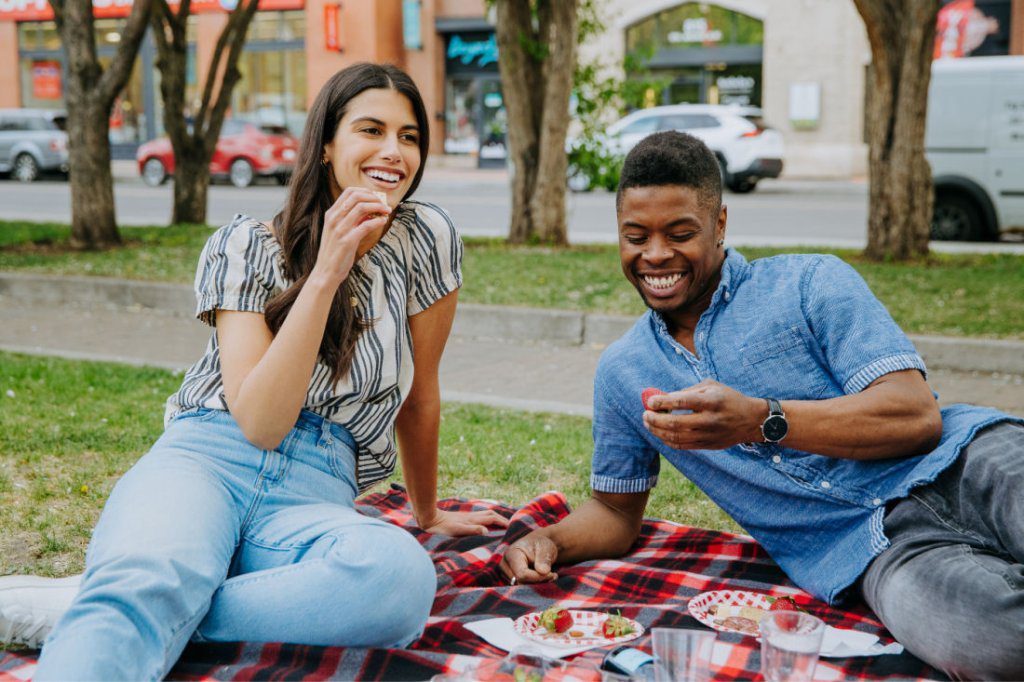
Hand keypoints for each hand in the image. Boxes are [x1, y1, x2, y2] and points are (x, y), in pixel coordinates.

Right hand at [310, 187, 390, 288]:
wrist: (326, 271)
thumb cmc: (336, 251)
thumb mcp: (340, 231)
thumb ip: (352, 219)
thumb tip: (371, 210)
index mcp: (331, 214)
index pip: (349, 192)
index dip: (366, 191)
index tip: (376, 197)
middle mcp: (334, 219)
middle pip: (356, 196)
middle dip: (374, 197)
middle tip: (384, 204)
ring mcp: (339, 229)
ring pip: (362, 208)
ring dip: (378, 207)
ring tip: (387, 211)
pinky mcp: (347, 241)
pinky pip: (366, 225)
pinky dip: (378, 221)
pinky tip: (383, 221)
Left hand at [420, 508, 509, 536]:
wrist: (429, 518)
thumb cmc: (442, 527)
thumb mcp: (457, 530)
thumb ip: (472, 529)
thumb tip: (487, 530)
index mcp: (472, 520)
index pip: (492, 518)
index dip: (502, 522)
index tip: (511, 526)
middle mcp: (471, 516)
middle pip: (490, 514)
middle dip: (500, 518)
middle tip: (508, 524)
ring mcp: (466, 516)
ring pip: (484, 514)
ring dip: (493, 517)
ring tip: (499, 523)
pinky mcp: (461, 518)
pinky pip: (477, 517)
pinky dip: (484, 519)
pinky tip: (481, 523)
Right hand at [499, 532, 558, 583]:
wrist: (538, 546)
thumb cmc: (541, 544)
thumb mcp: (546, 547)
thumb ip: (544, 559)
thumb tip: (543, 572)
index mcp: (510, 554)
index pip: (522, 574)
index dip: (537, 577)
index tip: (551, 574)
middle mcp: (504, 566)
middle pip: (521, 583)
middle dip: (538, 581)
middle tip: (552, 575)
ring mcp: (505, 575)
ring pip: (522, 588)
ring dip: (538, 585)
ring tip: (549, 576)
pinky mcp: (510, 581)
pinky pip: (523, 590)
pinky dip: (535, 586)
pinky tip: (543, 579)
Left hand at [643, 379, 763, 449]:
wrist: (752, 420)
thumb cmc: (728, 398)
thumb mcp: (711, 386)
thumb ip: (687, 391)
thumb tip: (662, 397)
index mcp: (711, 401)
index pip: (681, 402)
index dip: (662, 402)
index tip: (650, 402)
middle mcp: (710, 420)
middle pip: (675, 423)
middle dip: (655, 419)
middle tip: (645, 414)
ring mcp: (709, 435)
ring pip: (676, 437)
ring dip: (658, 431)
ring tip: (648, 423)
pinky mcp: (708, 446)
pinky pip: (682, 446)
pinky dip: (667, 440)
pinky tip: (660, 433)